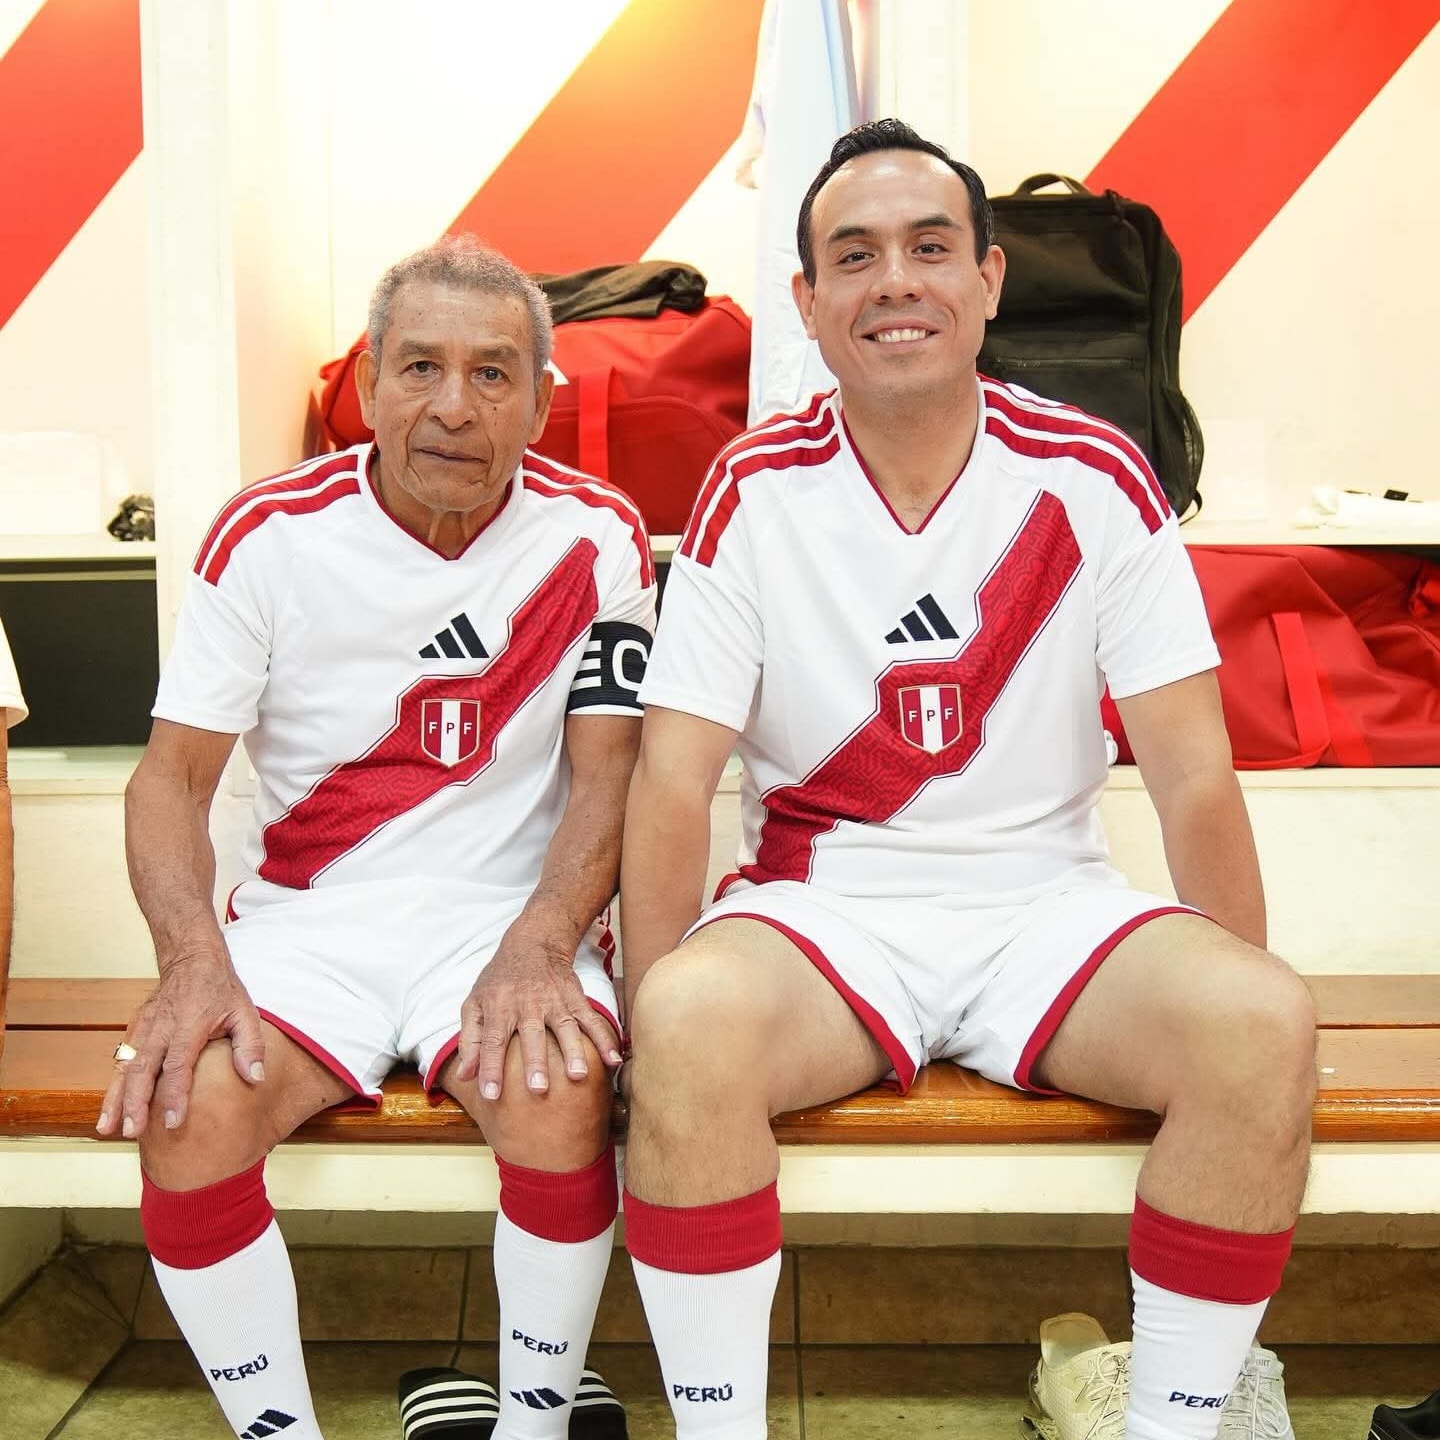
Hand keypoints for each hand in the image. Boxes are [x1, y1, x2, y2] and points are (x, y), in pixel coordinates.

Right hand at [96, 951, 265, 1139]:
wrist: (191, 958)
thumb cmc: (220, 989)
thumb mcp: (245, 1011)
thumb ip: (250, 1045)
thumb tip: (255, 1078)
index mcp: (190, 1024)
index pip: (179, 1065)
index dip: (175, 1094)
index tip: (173, 1122)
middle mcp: (161, 1027)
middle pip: (143, 1069)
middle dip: (135, 1102)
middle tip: (132, 1132)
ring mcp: (144, 1027)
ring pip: (125, 1067)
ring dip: (116, 1098)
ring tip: (108, 1128)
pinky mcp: (134, 1029)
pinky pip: (122, 1061)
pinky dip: (113, 1086)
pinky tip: (109, 1111)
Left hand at [455, 922, 622, 1100]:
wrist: (533, 943)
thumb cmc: (500, 980)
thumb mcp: (475, 1002)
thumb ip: (470, 1039)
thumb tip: (464, 1075)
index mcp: (499, 1007)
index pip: (492, 1041)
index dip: (491, 1068)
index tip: (491, 1095)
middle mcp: (527, 1005)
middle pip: (531, 1036)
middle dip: (535, 1063)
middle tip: (538, 1090)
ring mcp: (554, 1001)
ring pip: (565, 1028)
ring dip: (572, 1052)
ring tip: (578, 1076)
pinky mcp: (575, 999)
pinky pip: (591, 1020)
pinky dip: (604, 1039)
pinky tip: (613, 1059)